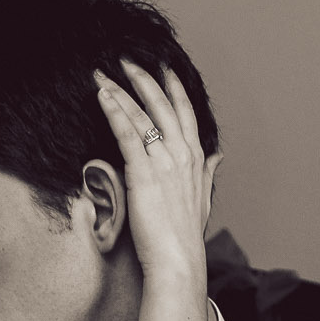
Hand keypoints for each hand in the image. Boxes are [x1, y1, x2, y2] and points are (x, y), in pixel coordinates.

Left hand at [94, 60, 221, 281]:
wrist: (178, 261)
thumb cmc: (184, 236)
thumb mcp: (201, 199)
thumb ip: (207, 172)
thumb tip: (217, 156)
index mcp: (194, 158)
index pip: (184, 112)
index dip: (172, 87)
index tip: (162, 67)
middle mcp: (182, 154)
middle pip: (162, 105)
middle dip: (143, 79)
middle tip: (125, 60)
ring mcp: (164, 162)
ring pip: (141, 115)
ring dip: (120, 91)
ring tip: (102, 75)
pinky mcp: (143, 173)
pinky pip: (127, 133)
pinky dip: (114, 111)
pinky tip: (102, 97)